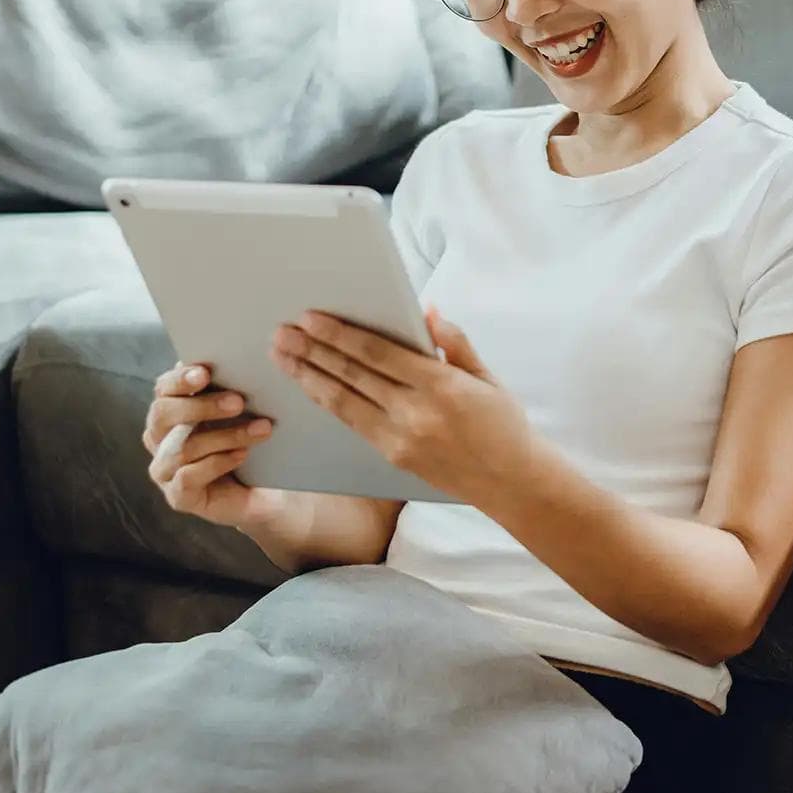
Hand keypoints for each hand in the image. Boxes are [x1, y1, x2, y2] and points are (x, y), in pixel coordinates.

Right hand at [143, 360, 286, 528]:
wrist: (266, 489)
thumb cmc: (248, 440)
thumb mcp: (242, 412)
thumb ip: (230, 387)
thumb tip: (236, 359)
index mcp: (171, 409)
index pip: (164, 388)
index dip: (180, 379)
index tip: (205, 372)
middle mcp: (160, 438)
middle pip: (162, 415)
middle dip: (200, 406)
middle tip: (238, 401)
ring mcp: (165, 469)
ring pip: (182, 448)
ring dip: (224, 436)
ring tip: (260, 429)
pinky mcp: (178, 496)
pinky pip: (187, 478)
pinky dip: (216, 464)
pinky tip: (242, 455)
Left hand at [269, 307, 532, 502]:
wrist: (510, 481)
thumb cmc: (504, 423)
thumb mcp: (488, 377)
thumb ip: (455, 343)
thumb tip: (426, 311)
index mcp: (440, 385)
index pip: (377, 352)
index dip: (340, 334)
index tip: (311, 318)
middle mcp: (415, 412)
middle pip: (352, 374)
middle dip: (313, 351)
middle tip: (282, 333)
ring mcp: (400, 437)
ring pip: (343, 400)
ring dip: (309, 376)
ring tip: (283, 356)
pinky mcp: (393, 456)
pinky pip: (352, 423)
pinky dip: (328, 401)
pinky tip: (311, 386)